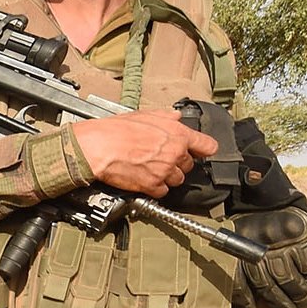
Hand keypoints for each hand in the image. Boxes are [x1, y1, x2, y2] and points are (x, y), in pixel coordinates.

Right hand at [72, 108, 217, 197]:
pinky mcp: (152, 186)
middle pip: (189, 166)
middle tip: (162, 160)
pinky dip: (155, 189)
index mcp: (177, 134)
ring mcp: (165, 171)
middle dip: (177, 164)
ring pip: (177, 180)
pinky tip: (144, 180)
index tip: (201, 151)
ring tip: (151, 170)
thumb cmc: (116, 130)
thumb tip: (175, 117)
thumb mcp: (144, 115)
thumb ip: (166, 117)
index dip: (204, 149)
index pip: (207, 146)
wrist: (99, 147)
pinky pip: (162, 192)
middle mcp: (175, 153)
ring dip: (167, 177)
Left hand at [232, 209, 306, 307]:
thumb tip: (234, 296)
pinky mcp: (298, 234)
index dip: (245, 305)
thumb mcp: (232, 238)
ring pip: (290, 279)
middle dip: (282, 307)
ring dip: (301, 295)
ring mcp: (278, 243)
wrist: (263, 191)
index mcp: (236, 254)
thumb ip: (234, 264)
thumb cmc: (246, 221)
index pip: (239, 287)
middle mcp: (256, 251)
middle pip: (269, 289)